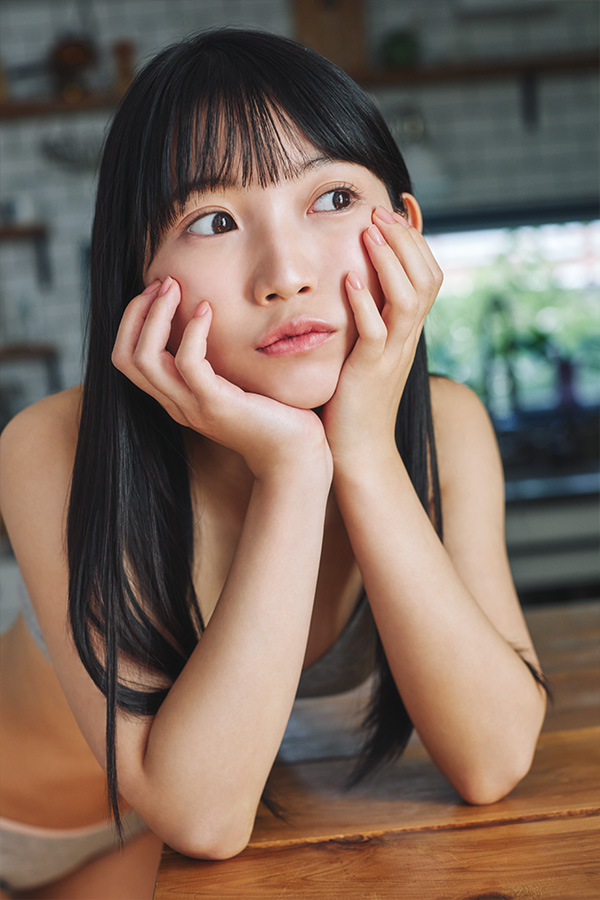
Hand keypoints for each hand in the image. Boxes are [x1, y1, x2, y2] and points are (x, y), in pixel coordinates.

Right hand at [112, 278, 330, 479]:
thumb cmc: (271, 413)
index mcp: (175, 397)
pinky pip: (189, 364)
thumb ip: (215, 359)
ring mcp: (193, 407)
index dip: (133, 320)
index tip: (157, 291)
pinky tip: (209, 311)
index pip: (126, 357)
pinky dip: (193, 332)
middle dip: (136, 312)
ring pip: (146, 359)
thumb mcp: (233, 381)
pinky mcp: (217, 406)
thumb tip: (208, 314)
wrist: (293, 453)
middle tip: (163, 283)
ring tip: (176, 288)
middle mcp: (176, 404)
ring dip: (157, 315)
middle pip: (125, 356)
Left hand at [321, 205, 442, 469]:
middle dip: (406, 241)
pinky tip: (349, 278)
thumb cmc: (355, 398)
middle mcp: (407, 338)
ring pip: (409, 299)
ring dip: (390, 262)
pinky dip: (365, 302)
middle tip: (379, 212)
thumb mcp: (368, 350)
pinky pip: (376, 332)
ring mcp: (392, 354)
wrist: (358, 449)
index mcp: (408, 330)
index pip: (428, 275)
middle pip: (427, 279)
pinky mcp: (370, 371)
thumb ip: (370, 316)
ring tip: (369, 233)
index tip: (395, 210)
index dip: (416, 240)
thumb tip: (357, 279)